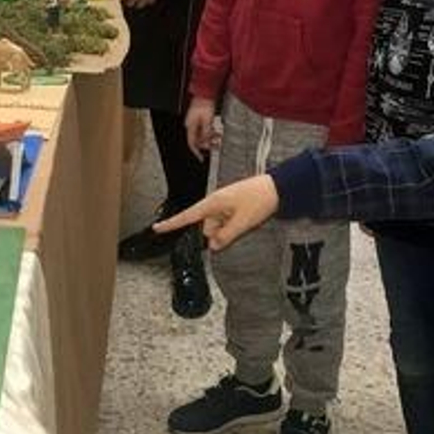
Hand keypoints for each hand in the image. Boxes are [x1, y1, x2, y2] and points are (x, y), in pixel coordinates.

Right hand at [153, 174, 278, 250]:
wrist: (277, 188)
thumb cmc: (259, 200)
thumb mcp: (242, 222)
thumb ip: (225, 236)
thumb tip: (212, 246)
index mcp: (212, 204)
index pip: (187, 216)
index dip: (171, 223)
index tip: (156, 228)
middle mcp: (215, 204)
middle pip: (207, 228)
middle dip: (219, 234)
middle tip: (239, 226)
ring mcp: (223, 206)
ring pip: (218, 228)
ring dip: (229, 230)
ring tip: (247, 219)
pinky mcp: (232, 208)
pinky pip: (227, 223)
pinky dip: (235, 226)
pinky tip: (247, 219)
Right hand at [184, 98, 218, 157]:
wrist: (205, 94)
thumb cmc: (205, 105)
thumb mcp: (208, 121)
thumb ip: (207, 132)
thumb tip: (207, 141)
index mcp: (191, 126)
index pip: (192, 143)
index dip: (196, 152)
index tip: (201, 158)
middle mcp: (191, 125)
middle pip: (198, 140)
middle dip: (207, 144)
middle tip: (216, 147)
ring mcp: (194, 122)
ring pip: (202, 134)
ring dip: (210, 137)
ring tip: (218, 138)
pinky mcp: (199, 119)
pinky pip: (203, 129)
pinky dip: (210, 132)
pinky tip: (216, 132)